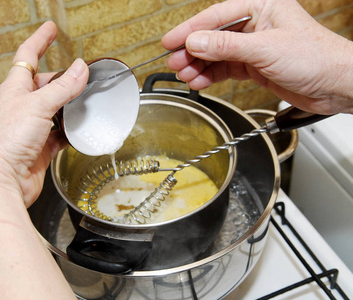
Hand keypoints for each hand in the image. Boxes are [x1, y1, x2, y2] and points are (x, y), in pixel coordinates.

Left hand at [0, 21, 86, 299]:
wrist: (1, 180)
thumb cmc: (6, 141)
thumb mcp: (37, 106)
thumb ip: (62, 87)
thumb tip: (81, 67)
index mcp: (15, 89)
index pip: (27, 56)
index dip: (40, 40)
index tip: (51, 28)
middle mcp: (22, 106)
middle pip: (47, 84)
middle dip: (64, 79)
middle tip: (84, 76)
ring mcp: (32, 126)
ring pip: (57, 109)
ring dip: (72, 107)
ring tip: (90, 103)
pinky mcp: (41, 146)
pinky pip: (61, 133)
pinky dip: (73, 131)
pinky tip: (83, 130)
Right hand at [162, 0, 352, 113]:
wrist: (336, 85)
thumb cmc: (316, 57)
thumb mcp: (265, 49)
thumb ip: (226, 45)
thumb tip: (195, 41)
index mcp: (261, 6)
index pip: (216, 17)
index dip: (190, 30)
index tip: (170, 42)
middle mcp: (255, 24)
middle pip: (212, 36)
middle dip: (192, 51)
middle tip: (174, 63)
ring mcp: (253, 46)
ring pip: (216, 54)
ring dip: (199, 66)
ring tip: (184, 75)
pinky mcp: (254, 66)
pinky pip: (225, 69)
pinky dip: (211, 76)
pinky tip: (200, 81)